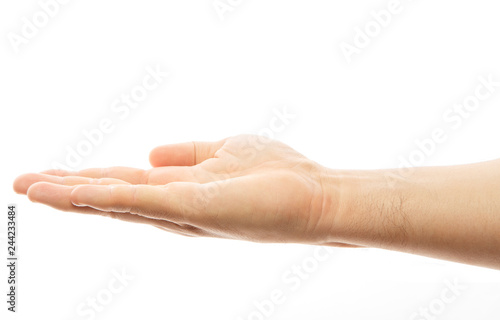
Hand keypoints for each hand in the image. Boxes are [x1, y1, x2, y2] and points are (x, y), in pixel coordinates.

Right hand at [13, 135, 347, 245]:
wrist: (313, 198)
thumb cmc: (275, 174)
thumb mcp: (222, 151)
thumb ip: (185, 154)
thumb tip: (150, 153)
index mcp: (180, 191)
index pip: (126, 184)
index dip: (90, 180)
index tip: (55, 173)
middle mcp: (173, 206)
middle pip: (111, 197)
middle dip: (66, 190)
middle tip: (22, 183)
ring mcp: (179, 210)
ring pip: (113, 202)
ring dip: (68, 194)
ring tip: (27, 186)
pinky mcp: (189, 207)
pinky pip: (134, 199)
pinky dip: (97, 195)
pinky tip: (65, 189)